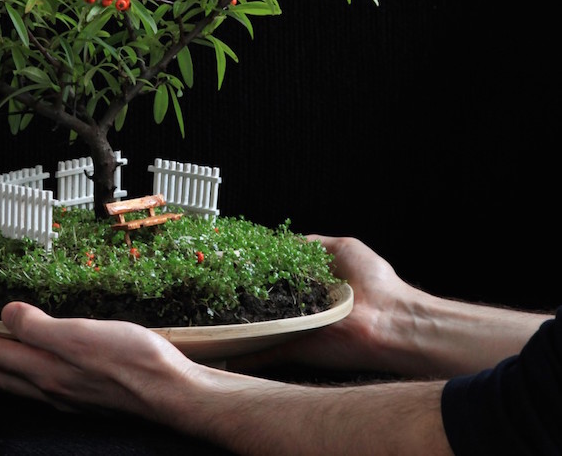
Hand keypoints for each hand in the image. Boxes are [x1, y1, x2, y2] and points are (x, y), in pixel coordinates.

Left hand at [0, 300, 201, 415]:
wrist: (172, 392)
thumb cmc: (132, 362)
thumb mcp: (80, 335)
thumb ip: (40, 327)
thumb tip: (6, 314)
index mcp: (45, 371)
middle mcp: (51, 388)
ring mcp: (68, 396)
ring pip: (17, 382)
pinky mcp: (86, 396)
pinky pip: (38, 385)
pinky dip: (22, 373)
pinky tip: (36, 365)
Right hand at [231, 234, 548, 377]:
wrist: (392, 321)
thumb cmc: (376, 284)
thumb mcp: (344, 249)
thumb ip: (313, 244)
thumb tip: (284, 239)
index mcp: (306, 285)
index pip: (268, 275)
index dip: (246, 266)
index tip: (222, 257)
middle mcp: (295, 307)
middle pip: (254, 298)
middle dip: (230, 291)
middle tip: (203, 282)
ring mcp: (291, 329)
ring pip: (250, 323)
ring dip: (228, 318)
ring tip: (200, 308)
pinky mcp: (291, 349)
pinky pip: (258, 353)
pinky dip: (237, 353)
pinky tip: (212, 346)